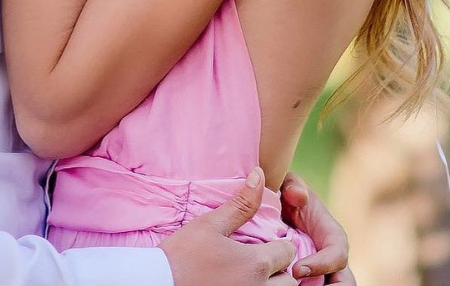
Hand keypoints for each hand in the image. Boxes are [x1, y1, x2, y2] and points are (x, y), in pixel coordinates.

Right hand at [160, 169, 298, 285]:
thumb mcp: (211, 224)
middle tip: (262, 260)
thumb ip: (241, 204)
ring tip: (253, 274)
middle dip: (281, 269)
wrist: (160, 283)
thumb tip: (259, 174)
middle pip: (289, 281)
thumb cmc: (184, 253)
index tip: (267, 241)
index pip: (287, 252)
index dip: (280, 244)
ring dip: (272, 284)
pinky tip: (241, 283)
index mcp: (256, 264)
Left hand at [280, 172, 353, 283]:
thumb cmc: (288, 195)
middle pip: (345, 283)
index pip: (338, 256)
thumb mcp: (289, 185)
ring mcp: (325, 271)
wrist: (280, 208)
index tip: (297, 270)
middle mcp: (334, 258)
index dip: (321, 265)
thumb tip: (298, 196)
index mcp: (333, 236)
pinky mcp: (313, 280)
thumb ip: (293, 186)